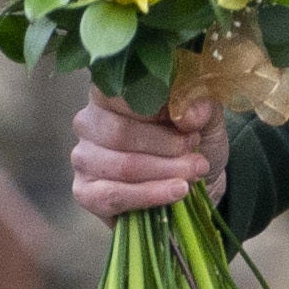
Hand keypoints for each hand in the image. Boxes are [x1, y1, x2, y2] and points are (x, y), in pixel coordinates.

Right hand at [70, 87, 226, 220]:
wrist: (191, 183)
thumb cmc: (190, 144)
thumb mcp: (205, 120)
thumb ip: (202, 109)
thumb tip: (189, 115)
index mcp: (110, 94)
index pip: (119, 93)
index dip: (155, 108)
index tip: (186, 122)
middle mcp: (89, 122)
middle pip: (120, 132)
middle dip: (165, 146)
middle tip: (195, 154)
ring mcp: (83, 158)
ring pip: (122, 165)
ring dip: (164, 172)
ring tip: (193, 173)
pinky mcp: (85, 193)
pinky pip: (114, 196)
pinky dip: (150, 195)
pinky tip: (176, 192)